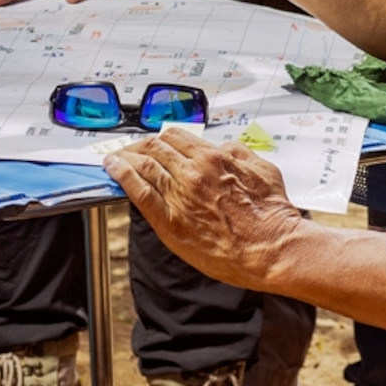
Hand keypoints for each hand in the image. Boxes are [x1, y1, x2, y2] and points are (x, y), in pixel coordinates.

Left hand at [105, 127, 304, 287]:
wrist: (273, 248)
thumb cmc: (272, 215)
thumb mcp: (264, 170)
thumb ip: (240, 154)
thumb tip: (224, 148)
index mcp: (215, 158)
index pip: (177, 137)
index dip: (162, 139)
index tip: (156, 143)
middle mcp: (193, 172)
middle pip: (156, 148)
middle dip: (140, 146)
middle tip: (132, 150)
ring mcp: (179, 195)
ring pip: (144, 165)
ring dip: (126, 157)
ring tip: (115, 157)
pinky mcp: (169, 221)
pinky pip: (138, 191)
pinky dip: (122, 176)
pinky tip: (112, 169)